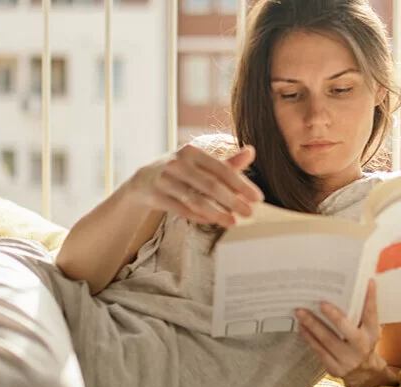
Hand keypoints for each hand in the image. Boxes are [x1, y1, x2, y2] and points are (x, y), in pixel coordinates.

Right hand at [126, 144, 263, 226]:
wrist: (143, 180)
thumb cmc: (179, 170)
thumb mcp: (199, 163)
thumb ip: (226, 162)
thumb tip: (251, 151)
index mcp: (192, 152)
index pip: (222, 169)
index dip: (241, 184)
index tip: (257, 198)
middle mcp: (177, 163)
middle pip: (211, 185)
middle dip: (232, 201)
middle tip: (250, 213)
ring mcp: (165, 179)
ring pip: (195, 200)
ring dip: (217, 213)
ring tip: (233, 222)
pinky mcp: (156, 196)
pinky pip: (182, 210)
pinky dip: (199, 217)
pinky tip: (214, 221)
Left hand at [294, 280, 397, 386]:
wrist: (362, 372)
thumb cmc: (362, 342)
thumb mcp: (369, 328)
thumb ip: (364, 311)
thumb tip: (361, 283)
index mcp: (372, 333)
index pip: (372, 314)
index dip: (370, 298)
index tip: (368, 282)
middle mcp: (362, 347)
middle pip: (347, 330)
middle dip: (334, 316)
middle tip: (321, 303)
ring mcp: (348, 360)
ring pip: (328, 341)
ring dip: (313, 325)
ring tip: (301, 312)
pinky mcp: (335, 368)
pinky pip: (319, 351)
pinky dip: (309, 338)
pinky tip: (302, 327)